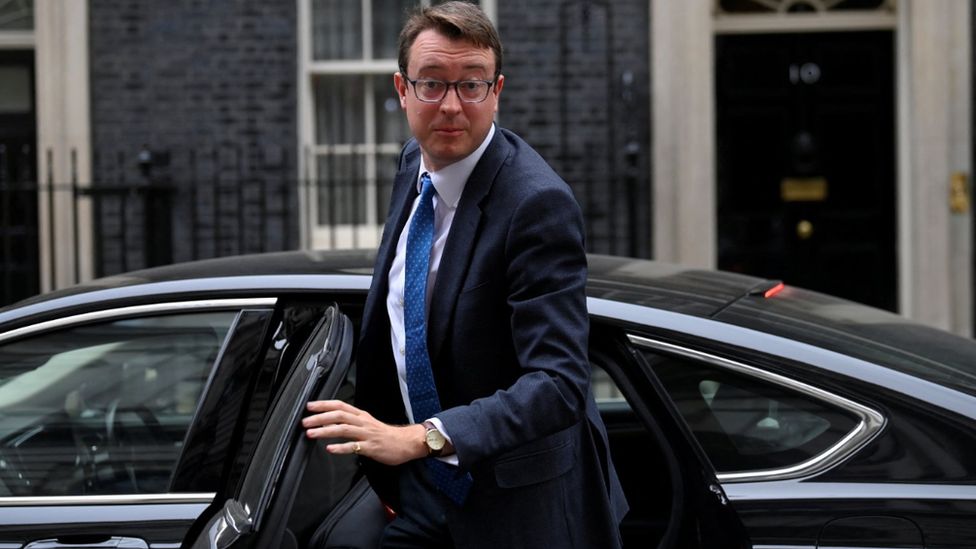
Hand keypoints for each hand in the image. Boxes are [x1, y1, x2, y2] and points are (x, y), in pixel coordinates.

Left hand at [302, 400, 426, 465]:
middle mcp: (363, 422)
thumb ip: (349, 422)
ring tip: (311, 434)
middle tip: (305, 421)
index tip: (309, 406)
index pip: (340, 405)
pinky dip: (341, 447)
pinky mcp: (371, 447)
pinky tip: (330, 449)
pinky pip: (354, 447)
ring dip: (325, 431)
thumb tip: (329, 422)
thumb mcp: (367, 423)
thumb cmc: (385, 434)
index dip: (324, 404)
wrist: (406, 442)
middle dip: (320, 417)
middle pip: (339, 415)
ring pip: (344, 429)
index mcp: (361, 415)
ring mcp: (366, 434)